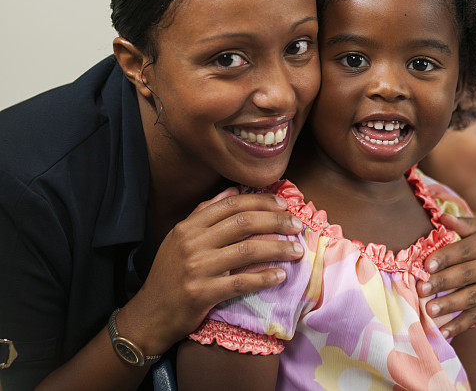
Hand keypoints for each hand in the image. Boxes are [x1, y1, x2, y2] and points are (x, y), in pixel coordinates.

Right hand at [117, 188, 304, 355]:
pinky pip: (241, 282)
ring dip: (279, 249)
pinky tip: (280, 276)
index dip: (262, 201)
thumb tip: (233, 190)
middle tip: (297, 225)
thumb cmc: (170, 275)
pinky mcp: (202, 293)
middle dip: (276, 221)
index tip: (284, 204)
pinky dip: (264, 278)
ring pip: (247, 250)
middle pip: (243, 223)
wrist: (149, 315)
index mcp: (188, 227)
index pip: (231, 205)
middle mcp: (192, 243)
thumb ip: (205, 213)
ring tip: (297, 251)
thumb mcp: (180, 239)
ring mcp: (197, 268)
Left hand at [416, 214, 475, 337]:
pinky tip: (444, 332)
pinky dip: (461, 325)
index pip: (465, 249)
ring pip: (472, 297)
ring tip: (429, 310)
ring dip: (449, 305)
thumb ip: (464, 224)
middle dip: (442, 283)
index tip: (426, 265)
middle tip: (420, 288)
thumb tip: (440, 216)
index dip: (445, 257)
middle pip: (466, 274)